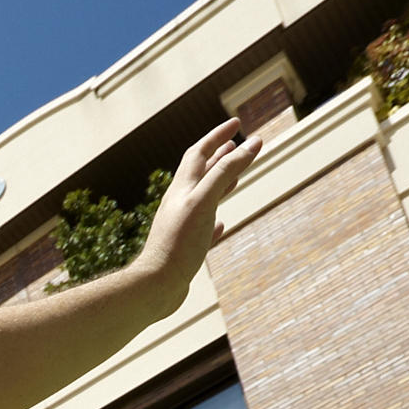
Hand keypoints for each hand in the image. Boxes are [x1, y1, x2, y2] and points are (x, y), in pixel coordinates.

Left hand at [139, 116, 262, 282]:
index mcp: (182, 189)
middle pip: (199, 173)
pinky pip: (202, 229)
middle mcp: (179, 204)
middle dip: (219, 156)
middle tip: (236, 145)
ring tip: (236, 176)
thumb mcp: (205, 200)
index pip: (200, 152)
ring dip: (219, 184)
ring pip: (202, 199)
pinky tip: (221, 225)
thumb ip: (227, 171)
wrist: (156, 286)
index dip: (218, 135)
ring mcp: (181, 226)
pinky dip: (214, 221)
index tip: (237, 123)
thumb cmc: (178, 243)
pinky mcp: (185, 249)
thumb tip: (252, 143)